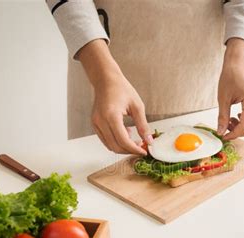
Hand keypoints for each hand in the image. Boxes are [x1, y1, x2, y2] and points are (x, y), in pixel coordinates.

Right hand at [78, 39, 150, 154]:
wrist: (106, 80)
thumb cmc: (121, 89)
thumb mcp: (137, 106)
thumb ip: (143, 125)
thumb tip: (149, 141)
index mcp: (111, 115)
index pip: (123, 140)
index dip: (134, 149)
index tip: (144, 151)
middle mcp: (100, 121)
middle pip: (115, 146)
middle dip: (129, 150)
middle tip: (141, 147)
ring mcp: (95, 123)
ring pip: (109, 145)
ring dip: (123, 147)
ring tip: (133, 137)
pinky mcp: (94, 124)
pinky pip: (105, 140)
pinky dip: (116, 141)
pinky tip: (125, 132)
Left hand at [217, 38, 243, 139]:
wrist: (237, 63)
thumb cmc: (231, 75)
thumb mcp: (223, 98)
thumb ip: (222, 117)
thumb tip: (220, 131)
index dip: (234, 133)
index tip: (224, 136)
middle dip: (240, 133)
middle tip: (226, 130)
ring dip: (242, 128)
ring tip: (229, 121)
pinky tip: (234, 117)